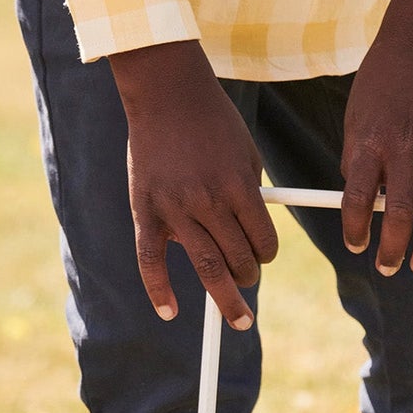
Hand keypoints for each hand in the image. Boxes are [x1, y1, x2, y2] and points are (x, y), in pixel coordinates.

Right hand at [108, 40, 277, 328]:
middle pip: (237, 258)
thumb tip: (252, 235)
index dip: (267, 252)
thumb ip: (249, 194)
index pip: (262, 240)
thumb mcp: (245, 153)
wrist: (168, 94)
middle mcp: (209, 201)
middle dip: (248, 274)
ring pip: (204, 266)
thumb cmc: (214, 122)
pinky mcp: (146, 210)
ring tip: (238, 318)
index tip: (265, 255)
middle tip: (248, 279)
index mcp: (239, 185)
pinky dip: (159, 290)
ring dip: (225, 296)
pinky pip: (151, 260)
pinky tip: (169, 312)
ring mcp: (175, 208)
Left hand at [340, 0, 412, 276]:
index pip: (358, 199)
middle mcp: (405, 146)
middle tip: (389, 267)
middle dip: (393, 248)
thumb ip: (358, 156)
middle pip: (399, 212)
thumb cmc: (385, 79)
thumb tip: (362, 200)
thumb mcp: (357, 114)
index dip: (355, 229)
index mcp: (371, 140)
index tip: (357, 246)